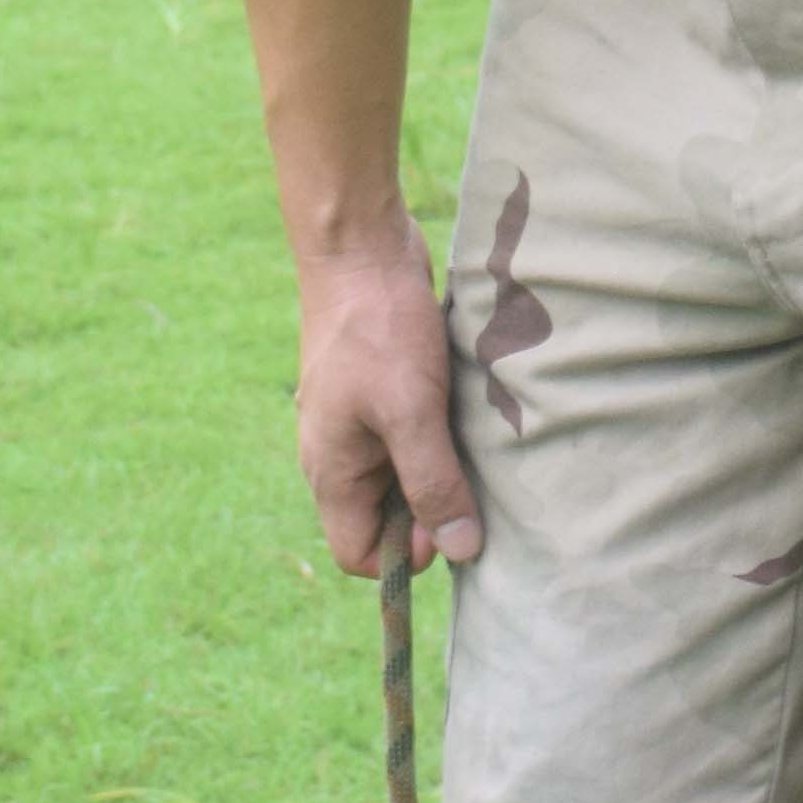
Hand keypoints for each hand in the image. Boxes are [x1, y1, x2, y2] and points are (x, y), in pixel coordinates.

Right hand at [291, 222, 479, 581]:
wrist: (360, 247)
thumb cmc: (378, 330)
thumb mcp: (411, 412)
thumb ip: (432, 483)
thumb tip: (460, 551)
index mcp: (330, 470)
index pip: (356, 552)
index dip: (404, 554)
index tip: (448, 520)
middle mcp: (337, 453)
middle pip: (382, 517)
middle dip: (427, 512)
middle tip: (471, 480)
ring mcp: (356, 421)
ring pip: (400, 474)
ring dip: (437, 469)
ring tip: (472, 445)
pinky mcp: (378, 391)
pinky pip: (408, 435)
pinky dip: (436, 434)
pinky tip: (465, 414)